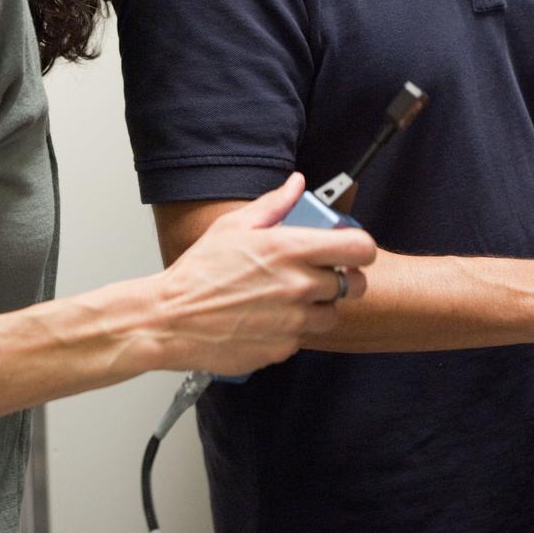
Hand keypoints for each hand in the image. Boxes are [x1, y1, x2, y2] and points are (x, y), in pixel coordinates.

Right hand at [152, 173, 375, 375]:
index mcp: (291, 249)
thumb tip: (297, 184)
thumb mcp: (233, 226)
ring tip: (288, 298)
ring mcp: (295, 320)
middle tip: (317, 275)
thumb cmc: (199, 271)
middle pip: (353, 284)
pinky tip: (267, 318)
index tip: (351, 250)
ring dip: (318, 307)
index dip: (361, 248)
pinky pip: (304, 337)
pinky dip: (292, 328)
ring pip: (331, 314)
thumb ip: (274, 205)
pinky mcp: (285, 348)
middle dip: (340, 279)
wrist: (172, 319)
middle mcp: (300, 285)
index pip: (359, 248)